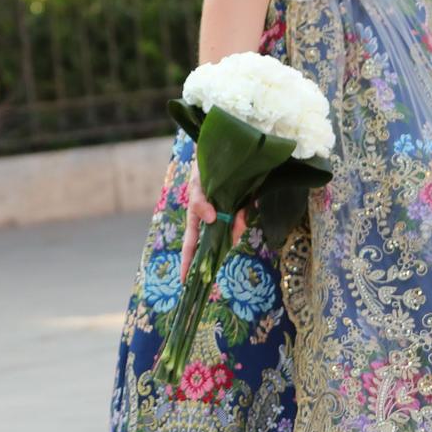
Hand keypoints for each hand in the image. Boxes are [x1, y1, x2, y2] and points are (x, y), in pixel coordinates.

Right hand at [178, 164, 248, 281]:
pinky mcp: (244, 207)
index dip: (187, 262)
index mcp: (196, 216)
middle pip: (213, 243)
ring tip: (240, 216)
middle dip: (216, 254)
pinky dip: (245, 217)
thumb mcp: (196, 182)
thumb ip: (199, 200)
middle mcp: (212, 219)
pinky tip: (246, 207)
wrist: (227, 151)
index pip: (190, 244)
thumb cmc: (203, 167)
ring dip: (236, 227)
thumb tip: (211, 219)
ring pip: (233, 229)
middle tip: (213, 273)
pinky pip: (245, 217)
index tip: (185, 280)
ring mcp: (228, 215)